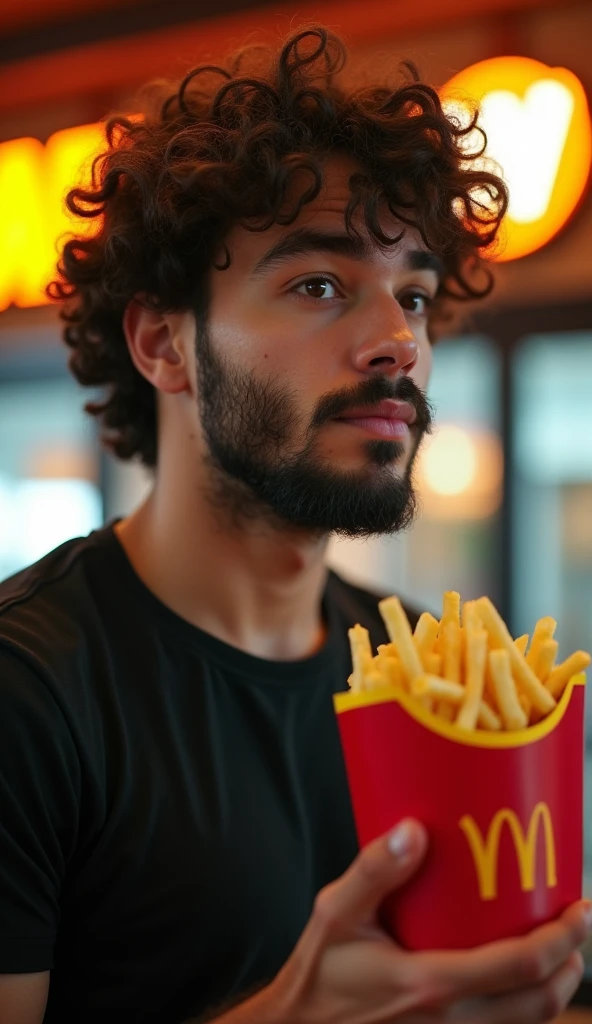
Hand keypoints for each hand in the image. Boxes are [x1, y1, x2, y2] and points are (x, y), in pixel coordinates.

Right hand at [264, 819, 590, 1023]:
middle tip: (578, 925)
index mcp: (429, 984)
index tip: (582, 909)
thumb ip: (374, 870)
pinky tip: (520, 983)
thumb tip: (414, 829)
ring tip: (562, 952)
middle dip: (571, 962)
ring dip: (555, 990)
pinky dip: (527, 1013)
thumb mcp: (336, 912)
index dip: (562, 939)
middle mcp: (449, 1023)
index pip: (520, 966)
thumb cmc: (319, 974)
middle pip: (540, 1003)